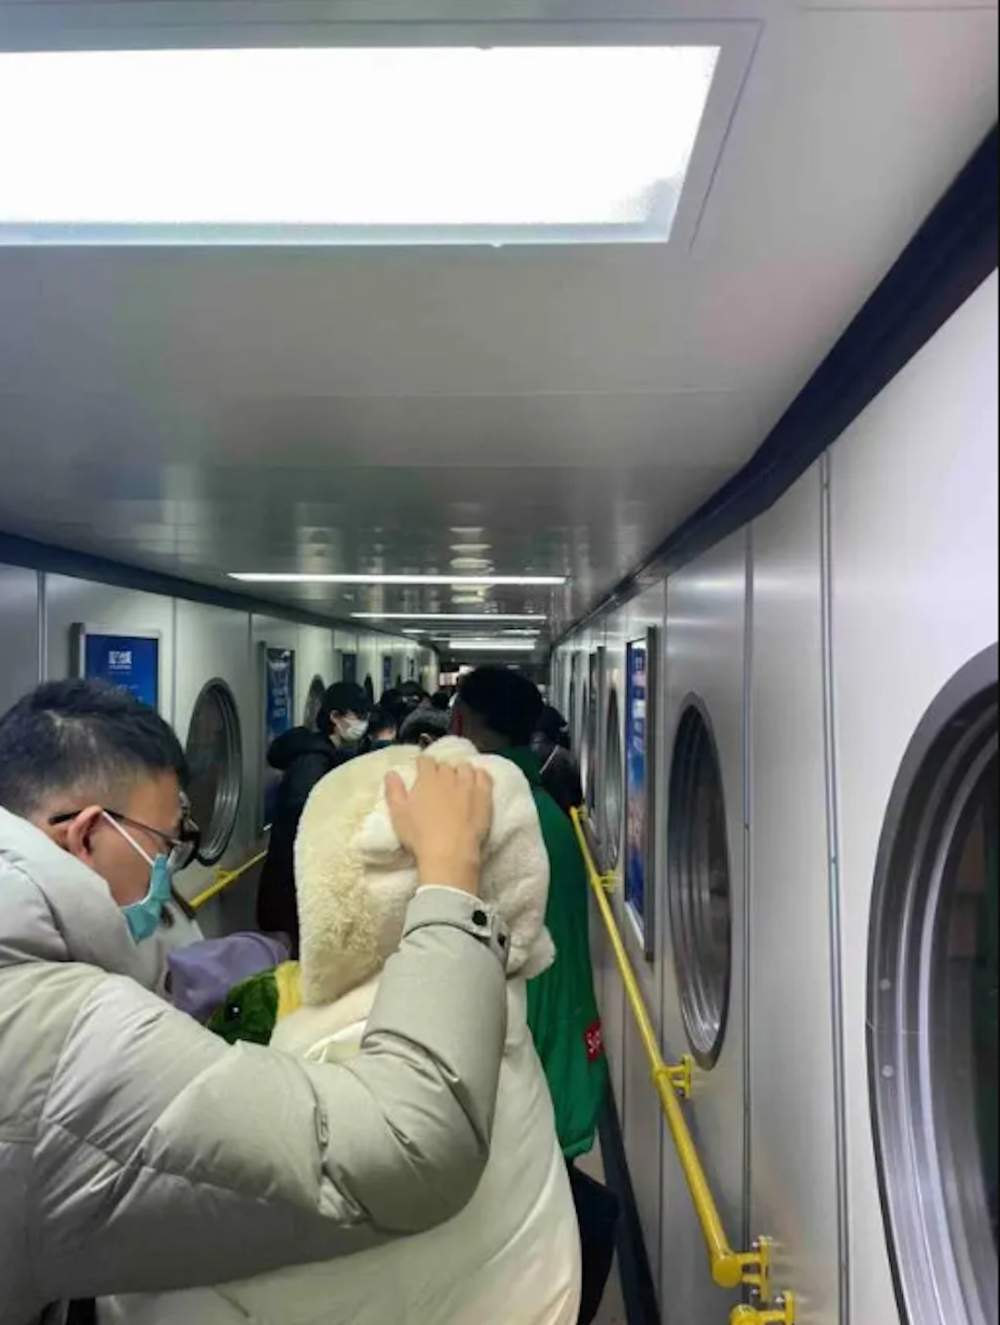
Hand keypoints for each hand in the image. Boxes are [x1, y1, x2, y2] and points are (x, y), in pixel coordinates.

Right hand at [385, 757, 492, 894]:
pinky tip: (476, 782)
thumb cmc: (419, 835)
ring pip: (465, 767)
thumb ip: (393, 791)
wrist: (449, 853)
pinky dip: (479, 775)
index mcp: (427, 779)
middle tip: (438, 782)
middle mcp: (449, 777)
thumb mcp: (398, 814)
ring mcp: (469, 785)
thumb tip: (391, 773)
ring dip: (460, 771)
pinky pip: (484, 776)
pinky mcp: (484, 795)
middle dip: (441, 770)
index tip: (421, 769)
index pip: (425, 761)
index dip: (422, 764)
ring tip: (458, 781)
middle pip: (445, 765)